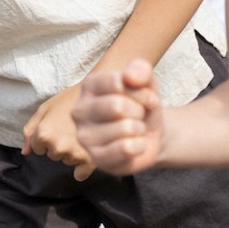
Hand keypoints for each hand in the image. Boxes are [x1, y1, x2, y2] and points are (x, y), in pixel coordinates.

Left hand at [22, 85, 95, 180]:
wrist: (98, 95)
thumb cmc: (68, 100)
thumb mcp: (44, 109)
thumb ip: (30, 130)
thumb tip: (25, 152)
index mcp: (44, 134)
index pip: (37, 148)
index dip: (45, 137)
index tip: (56, 126)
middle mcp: (58, 146)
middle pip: (52, 155)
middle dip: (58, 144)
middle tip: (69, 129)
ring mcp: (75, 154)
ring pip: (67, 161)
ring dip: (71, 152)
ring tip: (79, 134)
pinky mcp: (91, 160)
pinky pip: (80, 174)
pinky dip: (82, 168)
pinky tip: (85, 155)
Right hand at [72, 59, 163, 175]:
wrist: (149, 135)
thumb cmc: (142, 106)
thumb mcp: (147, 82)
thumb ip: (140, 69)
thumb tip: (129, 77)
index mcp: (89, 86)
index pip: (118, 82)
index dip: (141, 91)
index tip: (146, 96)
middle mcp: (79, 110)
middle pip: (117, 106)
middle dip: (139, 111)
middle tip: (139, 115)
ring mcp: (84, 136)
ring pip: (125, 128)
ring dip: (140, 129)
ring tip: (135, 129)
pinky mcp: (95, 158)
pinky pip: (126, 149)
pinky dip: (140, 146)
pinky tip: (135, 145)